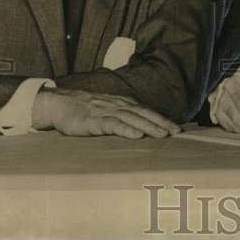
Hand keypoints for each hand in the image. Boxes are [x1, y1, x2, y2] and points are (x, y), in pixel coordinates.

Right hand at [32, 88, 180, 138]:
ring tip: (163, 135)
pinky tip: (137, 135)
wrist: (62, 104)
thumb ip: (124, 117)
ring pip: (133, 119)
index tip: (178, 129)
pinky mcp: (95, 120)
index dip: (163, 119)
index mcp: (124, 104)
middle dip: (162, 123)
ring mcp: (107, 112)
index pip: (148, 112)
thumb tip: (142, 128)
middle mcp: (119, 105)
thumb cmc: (87, 110)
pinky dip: (127, 130)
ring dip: (149, 127)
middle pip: (144, 114)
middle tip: (176, 132)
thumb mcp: (109, 111)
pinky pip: (114, 125)